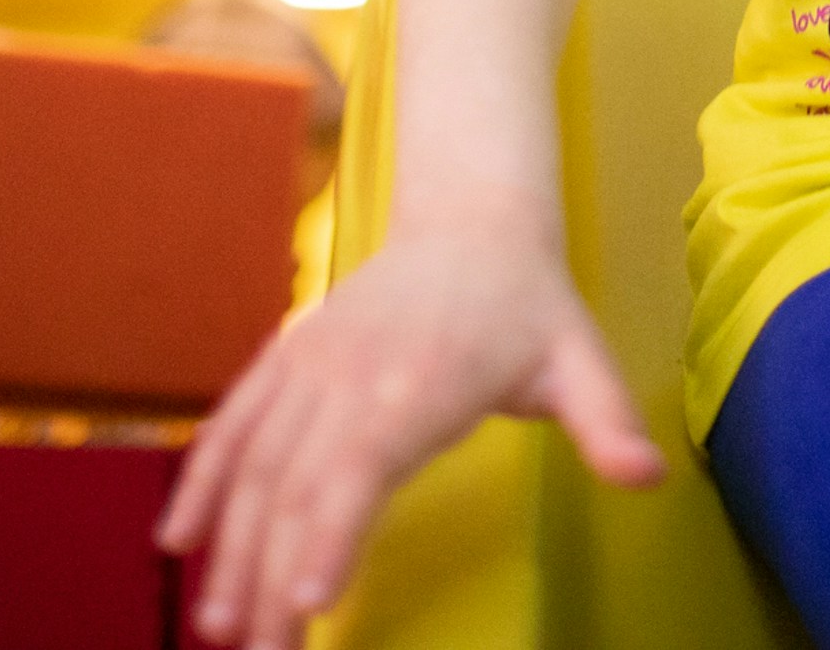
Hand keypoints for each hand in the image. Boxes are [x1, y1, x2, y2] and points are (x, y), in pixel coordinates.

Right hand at [159, 217, 662, 649]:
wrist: (470, 220)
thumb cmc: (528, 306)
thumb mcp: (580, 358)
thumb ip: (606, 423)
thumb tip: (650, 474)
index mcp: (421, 382)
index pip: (361, 467)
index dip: (329, 535)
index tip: (305, 602)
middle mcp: (352, 374)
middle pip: (298, 486)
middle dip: (269, 576)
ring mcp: (310, 365)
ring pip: (255, 464)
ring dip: (229, 546)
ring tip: (217, 627)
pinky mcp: (286, 359)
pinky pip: (233, 425)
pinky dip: (201, 480)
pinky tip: (180, 541)